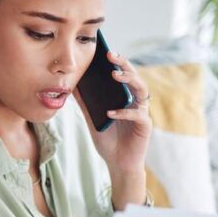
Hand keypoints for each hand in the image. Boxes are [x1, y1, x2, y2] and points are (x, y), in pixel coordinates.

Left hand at [72, 50, 151, 174]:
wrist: (118, 164)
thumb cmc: (108, 140)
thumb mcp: (92, 119)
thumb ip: (85, 103)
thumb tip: (72, 85)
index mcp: (125, 97)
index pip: (124, 75)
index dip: (117, 62)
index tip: (105, 52)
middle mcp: (136, 101)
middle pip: (134, 77)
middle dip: (124, 64)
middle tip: (111, 56)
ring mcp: (142, 112)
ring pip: (141, 90)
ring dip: (129, 81)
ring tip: (115, 75)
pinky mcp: (145, 126)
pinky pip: (137, 115)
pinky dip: (124, 112)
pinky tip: (111, 112)